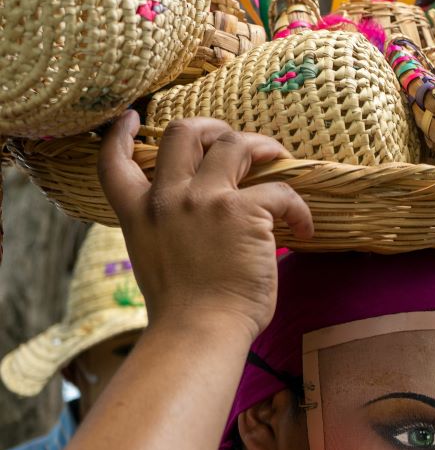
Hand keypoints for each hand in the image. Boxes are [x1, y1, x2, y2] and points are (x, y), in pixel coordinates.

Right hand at [98, 112, 313, 340]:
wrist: (199, 332)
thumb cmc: (185, 311)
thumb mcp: (156, 260)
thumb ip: (168, 230)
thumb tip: (202, 222)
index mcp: (138, 213)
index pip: (114, 162)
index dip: (120, 133)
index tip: (133, 118)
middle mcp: (167, 198)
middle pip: (184, 132)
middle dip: (214, 126)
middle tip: (238, 140)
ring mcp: (205, 200)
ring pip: (234, 144)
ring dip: (261, 145)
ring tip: (278, 157)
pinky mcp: (243, 212)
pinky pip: (280, 190)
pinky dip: (299, 207)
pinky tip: (305, 228)